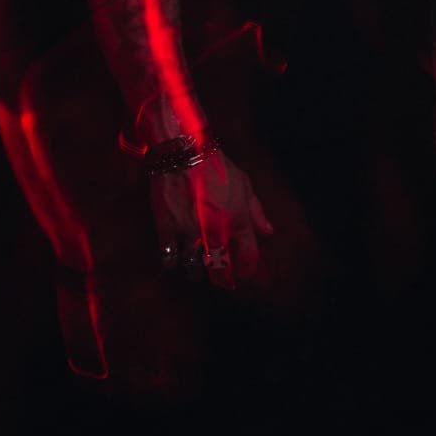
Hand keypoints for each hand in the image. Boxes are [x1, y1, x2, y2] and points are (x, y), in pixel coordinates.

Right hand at [152, 151, 273, 290]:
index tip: (246, 276)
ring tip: (199, 272)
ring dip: (197, 272)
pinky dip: (172, 262)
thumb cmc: (217, 167)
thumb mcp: (245, 184)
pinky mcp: (166, 229)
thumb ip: (257, 211)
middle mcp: (214, 229)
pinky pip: (169, 256)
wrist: (183, 154)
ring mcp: (189, 231)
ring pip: (194, 266)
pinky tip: (175, 262)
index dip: (247, 270)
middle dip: (223, 278)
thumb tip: (269, 232)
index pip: (247, 255)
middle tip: (223, 282)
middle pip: (220, 267)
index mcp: (237, 218)